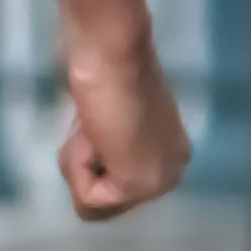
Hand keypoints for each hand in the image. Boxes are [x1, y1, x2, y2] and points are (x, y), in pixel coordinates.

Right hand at [59, 21, 190, 223]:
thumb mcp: (105, 115)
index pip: (114, 186)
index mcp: (171, 153)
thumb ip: (109, 139)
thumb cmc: (104, 67)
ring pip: (93, 201)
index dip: (88, 157)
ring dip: (78, 161)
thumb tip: (93, 146)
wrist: (112, 49)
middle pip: (104, 201)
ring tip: (92, 123)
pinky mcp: (138, 185)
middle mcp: (173, 170)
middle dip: (84, 164)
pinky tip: (91, 131)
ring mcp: (160, 181)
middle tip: (92, 123)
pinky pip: (88, 198)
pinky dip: (77, 164)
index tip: (94, 119)